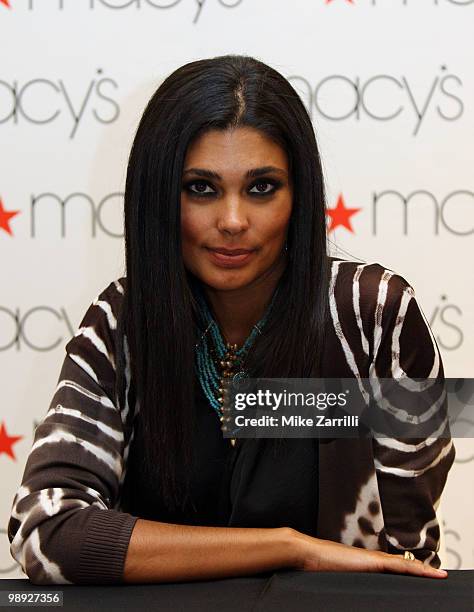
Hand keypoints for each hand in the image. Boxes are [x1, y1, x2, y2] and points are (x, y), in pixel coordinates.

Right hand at [289, 530, 447, 578]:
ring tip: (440, 576)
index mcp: (364, 565)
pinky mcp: (371, 560)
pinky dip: (414, 568)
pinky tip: (427, 573)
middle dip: (420, 572)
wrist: (306, 553)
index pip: (392, 568)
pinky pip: (398, 564)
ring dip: (423, 571)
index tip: (422, 577)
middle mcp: (371, 560)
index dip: (408, 572)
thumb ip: (348, 584)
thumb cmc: (316, 569)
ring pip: (404, 565)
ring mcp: (372, 559)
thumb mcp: (337, 581)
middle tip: (439, 577)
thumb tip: (349, 595)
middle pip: (402, 566)